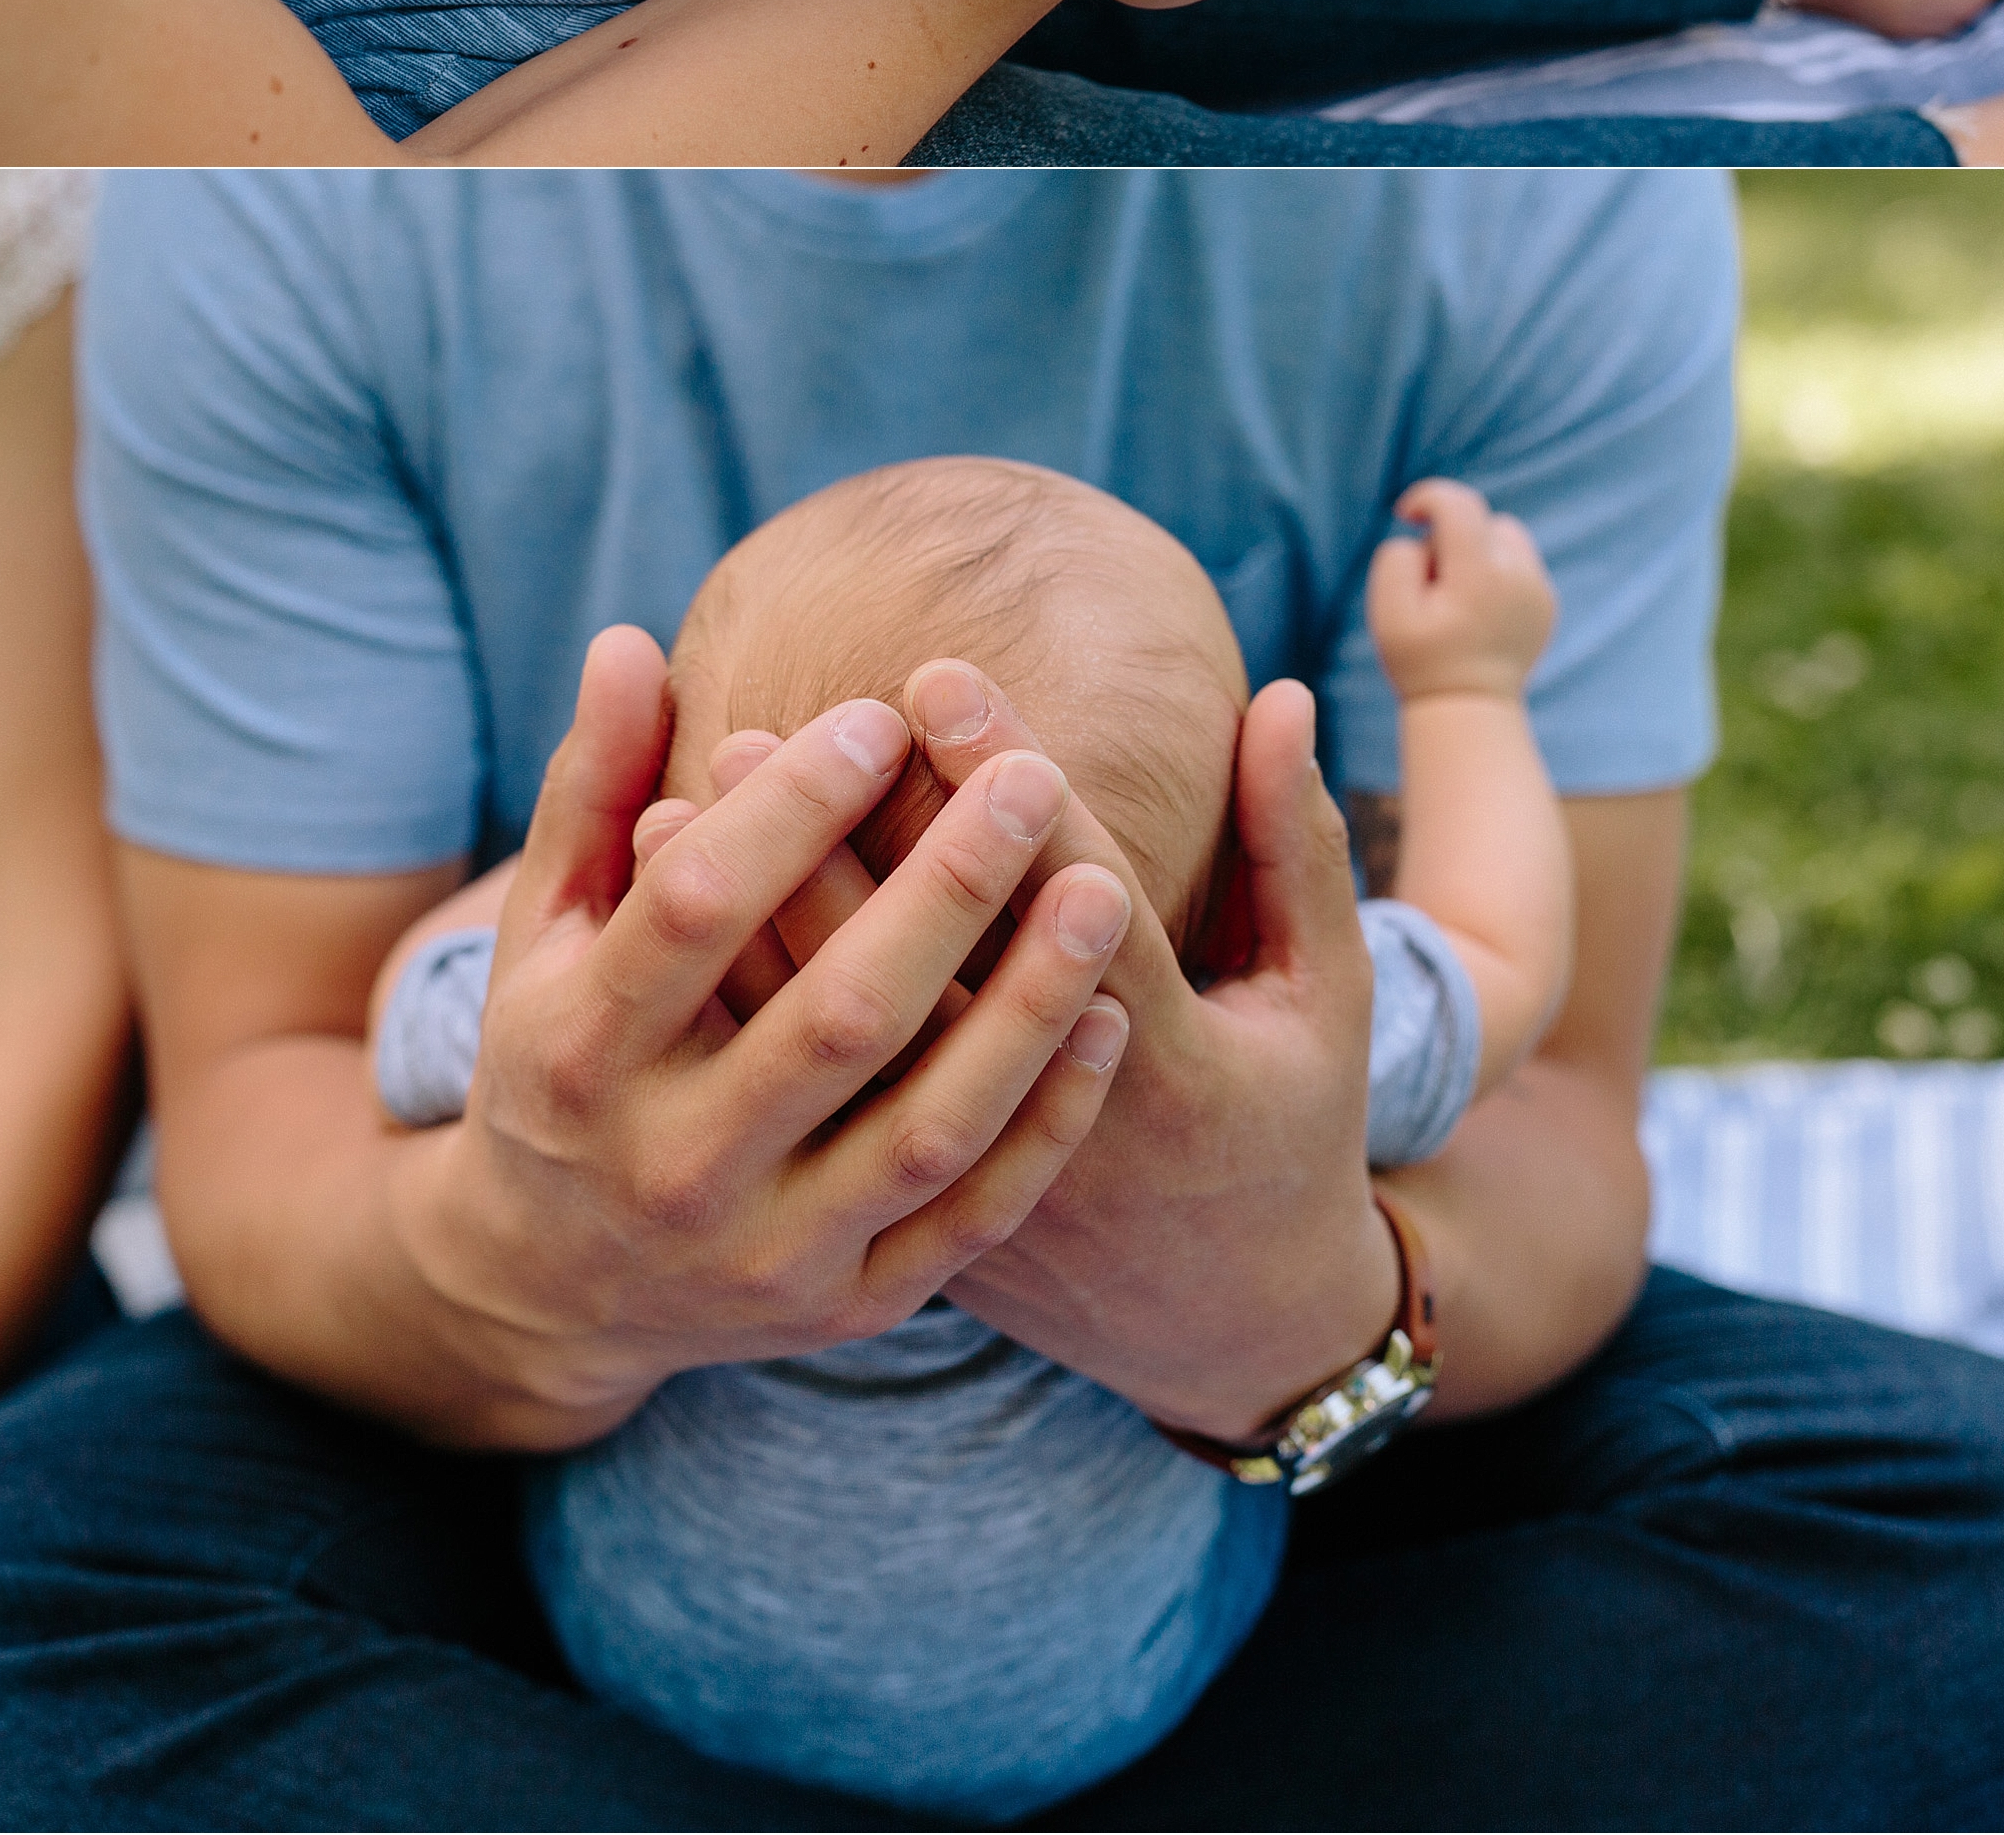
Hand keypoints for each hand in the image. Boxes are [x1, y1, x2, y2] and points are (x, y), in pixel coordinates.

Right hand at [393, 628, 1135, 1434]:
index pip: (698, 910)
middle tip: (1030, 775)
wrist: (550, 1285)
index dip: (792, 808)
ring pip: (922, 1129)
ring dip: (1024, 1008)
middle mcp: (668, 1165)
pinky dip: (1047, 1123)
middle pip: (831, 1017)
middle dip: (944, 891)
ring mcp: (762, 1252)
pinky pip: (969, 1217)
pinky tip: (1108, 1017)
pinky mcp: (844, 1308)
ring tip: (1103, 888)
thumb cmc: (559, 1050)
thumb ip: (593, 790)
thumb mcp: (545, 928)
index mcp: (577, 1050)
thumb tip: (630, 641)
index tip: (881, 718)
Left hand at [667, 660, 1400, 1440]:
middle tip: (769, 731)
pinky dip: (746, 1025)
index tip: (937, 677)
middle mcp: (1058, 1149)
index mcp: (1176, 1077)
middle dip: (845, 857)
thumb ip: (1297, 843)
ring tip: (678, 813)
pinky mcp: (912, 1233)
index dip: (1009, 790)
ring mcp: (981, 1200)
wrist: (1234, 1326)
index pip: (1077, 906)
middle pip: (927, 993)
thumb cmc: (1290, 1124)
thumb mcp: (1325, 995)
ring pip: (846, 1065)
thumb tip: (1288, 690)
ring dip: (763, 938)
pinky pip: (811, 1121)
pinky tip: (678, 936)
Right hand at [1367, 480, 1557, 703]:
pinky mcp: (1546, 603)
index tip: (1405, 514)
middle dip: (1450, 534)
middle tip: (1432, 582)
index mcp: (1480, 575)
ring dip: (1477, 547)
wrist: (1469, 707)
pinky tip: (1478, 609)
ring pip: (1505, 535)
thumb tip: (1425, 538)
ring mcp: (1538, 590)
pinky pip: (1520, 561)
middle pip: (1482, 518)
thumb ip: (1398, 558)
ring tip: (1457, 593)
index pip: (1459, 504)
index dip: (1428, 497)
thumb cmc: (1421, 660)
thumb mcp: (1388, 610)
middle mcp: (1518, 576)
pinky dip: (1496, 569)